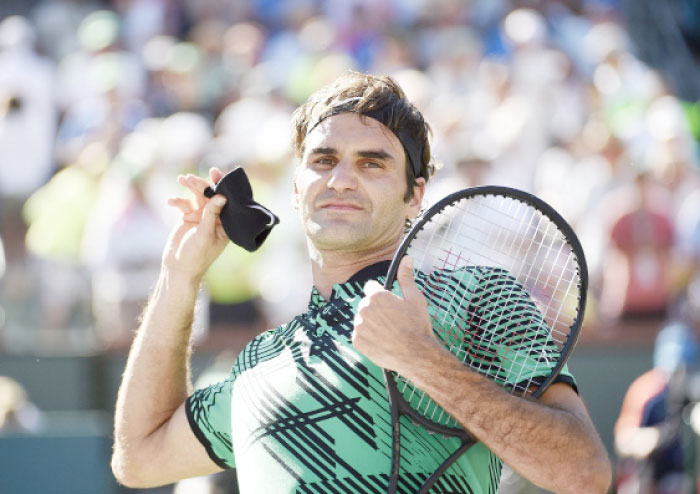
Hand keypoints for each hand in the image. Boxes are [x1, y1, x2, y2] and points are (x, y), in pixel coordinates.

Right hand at [162, 167, 227, 281]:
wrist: (178, 268)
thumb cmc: (196, 255)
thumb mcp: (204, 234)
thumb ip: (211, 214)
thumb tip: (222, 196)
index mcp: (226, 224)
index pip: (227, 201)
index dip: (221, 185)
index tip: (214, 171)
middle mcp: (216, 219)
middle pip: (210, 196)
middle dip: (201, 185)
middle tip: (191, 177)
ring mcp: (201, 217)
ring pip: (197, 197)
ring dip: (190, 187)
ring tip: (182, 179)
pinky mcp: (188, 218)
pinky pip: (184, 204)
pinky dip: (178, 201)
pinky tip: (171, 201)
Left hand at [352, 256, 442, 372]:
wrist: (417, 355)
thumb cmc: (418, 325)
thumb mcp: (415, 298)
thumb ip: (406, 277)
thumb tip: (407, 258)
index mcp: (376, 296)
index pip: (371, 288)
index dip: (382, 295)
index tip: (391, 305)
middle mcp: (363, 309)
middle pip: (366, 304)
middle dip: (376, 310)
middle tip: (393, 321)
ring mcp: (358, 326)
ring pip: (362, 320)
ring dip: (371, 324)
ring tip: (389, 333)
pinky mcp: (357, 342)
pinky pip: (360, 335)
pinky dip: (368, 338)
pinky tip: (382, 342)